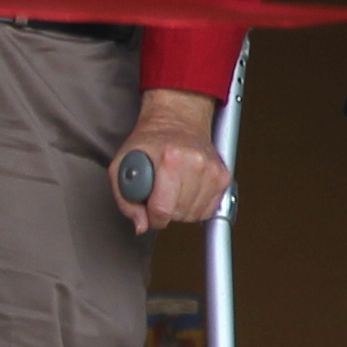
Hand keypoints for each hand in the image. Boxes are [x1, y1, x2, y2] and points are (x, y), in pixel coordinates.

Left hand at [111, 90, 224, 231]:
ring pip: (196, 214)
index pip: (163, 209)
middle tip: (160, 194)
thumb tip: (141, 225)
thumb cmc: (151, 141)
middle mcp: (196, 163)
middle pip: (179, 213)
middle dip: (166, 212)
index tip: (150, 210)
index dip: (152, 217)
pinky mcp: (223, 176)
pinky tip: (187, 192)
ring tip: (174, 191)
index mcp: (170, 159)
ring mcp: (212, 170)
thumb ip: (125, 200)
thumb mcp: (122, 164)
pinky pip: (209, 209)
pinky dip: (197, 207)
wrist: (177, 120)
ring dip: (182, 210)